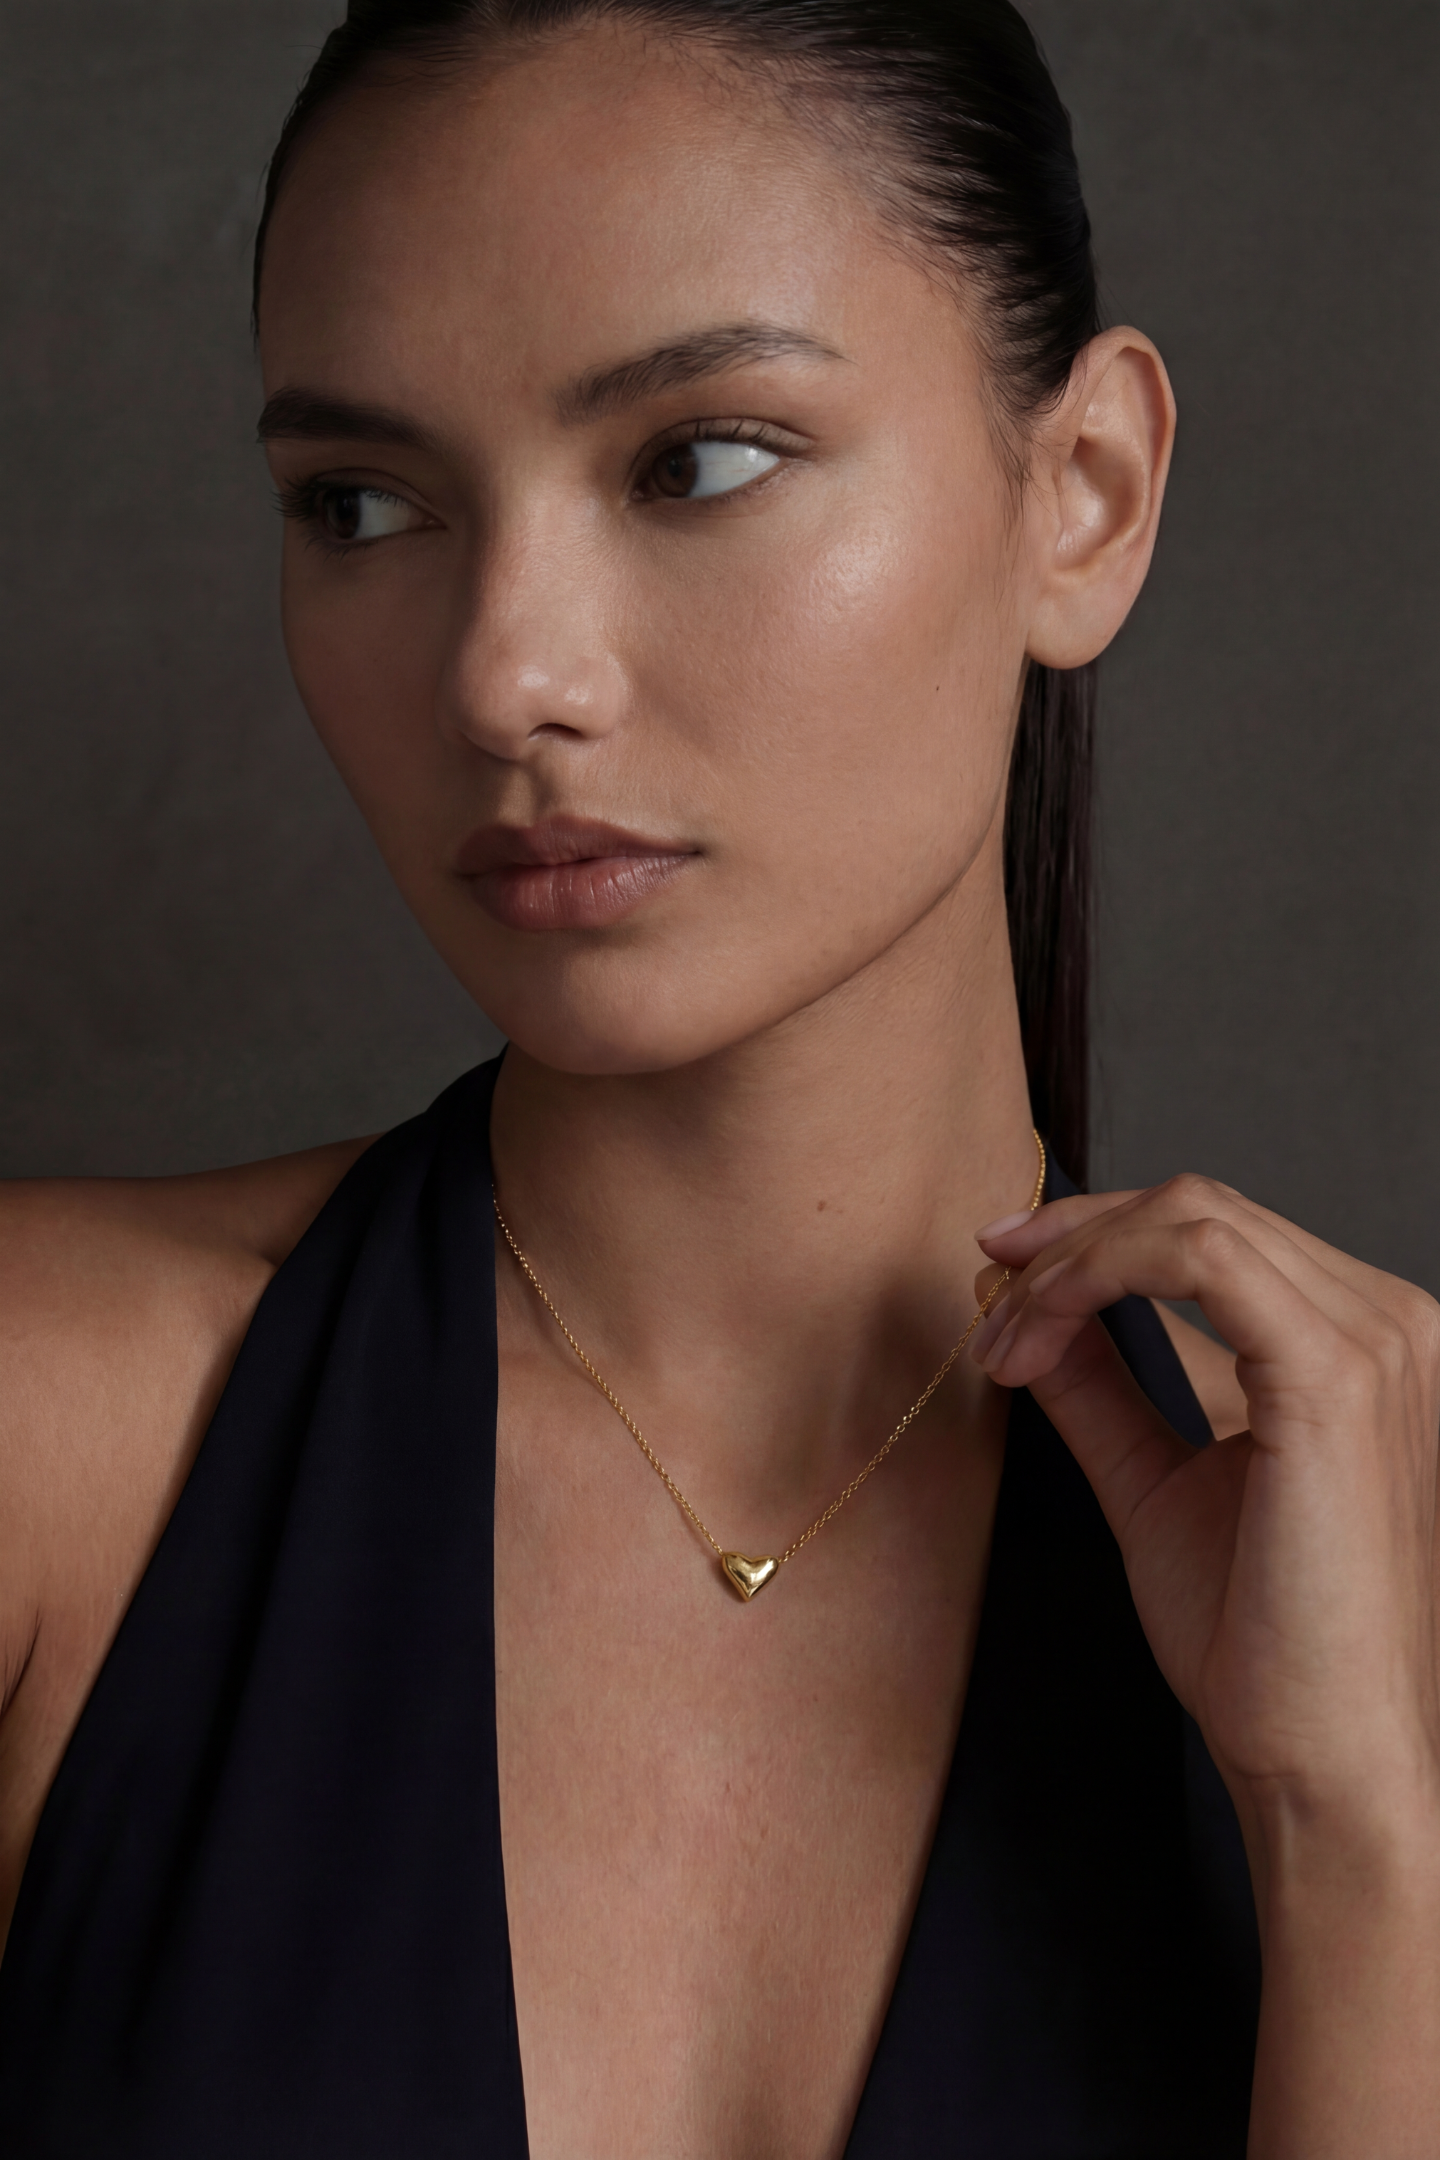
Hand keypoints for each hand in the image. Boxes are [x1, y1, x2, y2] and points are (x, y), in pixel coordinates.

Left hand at [970, 1173, 1439, 1838]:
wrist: (1320, 1755)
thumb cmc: (1260, 1641)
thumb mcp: (1156, 1480)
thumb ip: (1103, 1388)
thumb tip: (1027, 1313)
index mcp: (1358, 1345)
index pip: (1216, 1232)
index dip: (1095, 1237)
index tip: (1003, 1278)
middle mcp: (1385, 1323)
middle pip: (1200, 1206)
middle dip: (1070, 1241)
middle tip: (987, 1296)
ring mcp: (1373, 1341)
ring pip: (1191, 1218)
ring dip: (1069, 1266)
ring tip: (1004, 1343)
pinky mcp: (1332, 1376)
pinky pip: (1197, 1256)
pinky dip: (1093, 1278)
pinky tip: (1035, 1342)